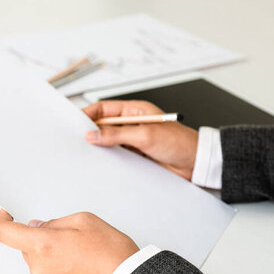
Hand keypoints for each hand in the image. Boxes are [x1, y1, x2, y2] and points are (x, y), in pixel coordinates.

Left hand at [0, 210, 138, 273]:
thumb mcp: (84, 221)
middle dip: (42, 242)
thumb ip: (54, 222)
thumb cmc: (112, 254)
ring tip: (80, 260)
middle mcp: (39, 269)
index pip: (5, 233)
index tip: (8, 217)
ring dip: (51, 260)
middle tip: (69, 241)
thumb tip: (38, 227)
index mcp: (43, 245)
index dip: (4, 221)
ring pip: (38, 267)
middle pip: (27, 249)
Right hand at [83, 100, 197, 179]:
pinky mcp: (136, 155)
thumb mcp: (145, 136)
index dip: (89, 114)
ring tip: (86, 152)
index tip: (75, 123)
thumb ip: (117, 135)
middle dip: (91, 131)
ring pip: (108, 141)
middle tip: (77, 139)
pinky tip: (101, 162)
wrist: (197, 164)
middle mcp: (132, 123)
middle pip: (104, 125)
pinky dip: (107, 158)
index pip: (105, 108)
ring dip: (99, 146)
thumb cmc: (179, 143)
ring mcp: (133, 140)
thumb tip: (93, 135)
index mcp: (135, 110)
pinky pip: (116, 154)